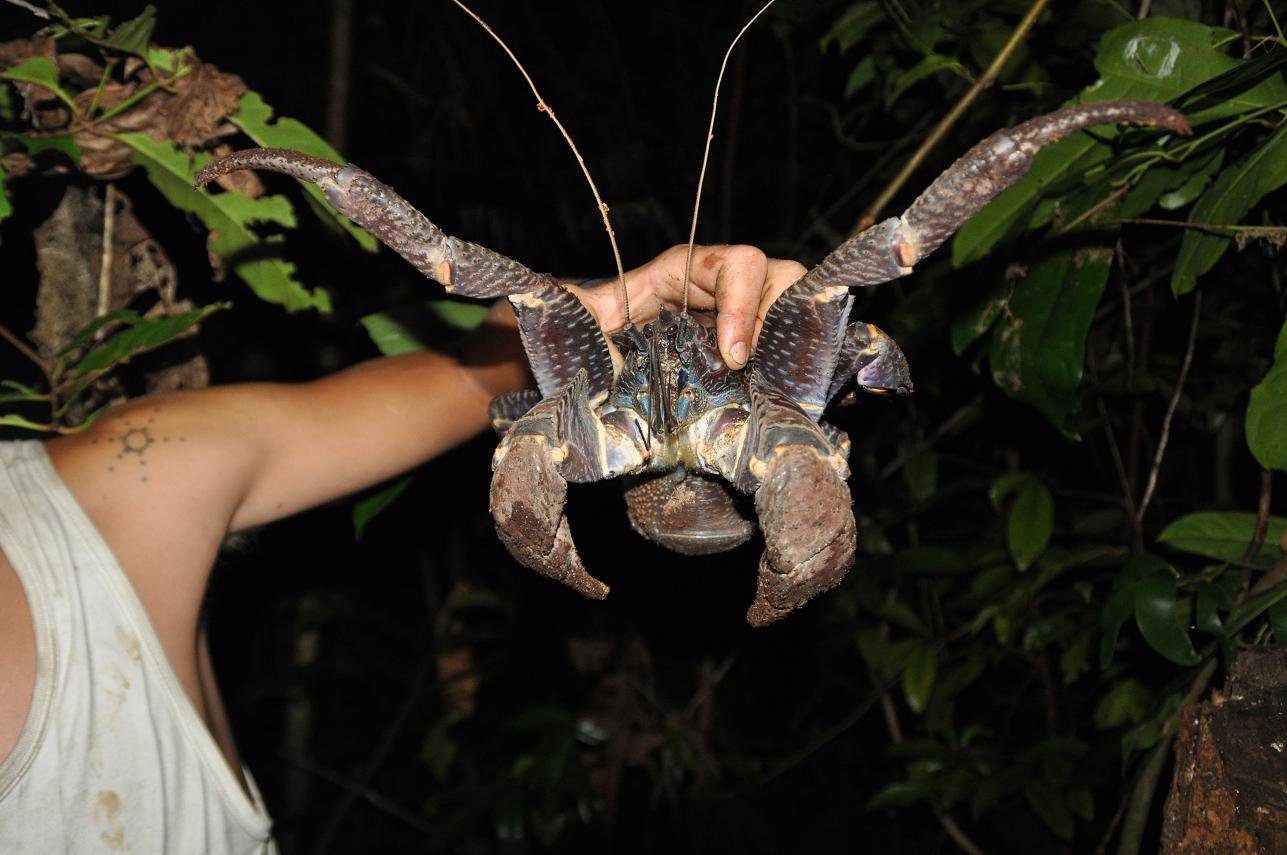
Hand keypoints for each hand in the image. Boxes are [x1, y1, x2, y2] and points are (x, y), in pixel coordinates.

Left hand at [568, 244, 805, 368]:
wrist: (600, 371)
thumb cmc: (597, 336)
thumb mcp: (591, 322)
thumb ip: (579, 309)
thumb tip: (553, 295)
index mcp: (687, 270)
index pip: (736, 264)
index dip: (740, 306)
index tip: (732, 357)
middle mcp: (722, 285)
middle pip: (779, 275)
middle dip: (772, 321)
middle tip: (750, 370)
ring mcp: (744, 314)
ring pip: (792, 303)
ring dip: (786, 338)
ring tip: (769, 376)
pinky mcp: (755, 346)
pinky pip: (789, 339)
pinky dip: (789, 359)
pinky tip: (775, 388)